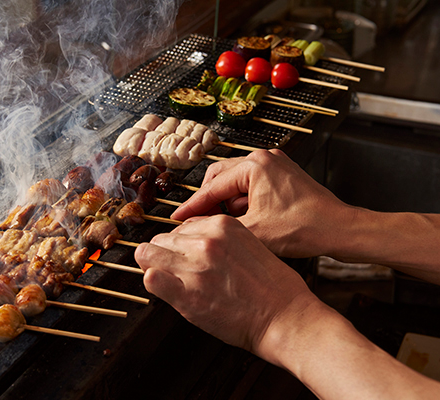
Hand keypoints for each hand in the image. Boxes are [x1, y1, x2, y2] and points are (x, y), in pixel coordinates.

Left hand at [135, 214, 314, 354]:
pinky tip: (168, 291)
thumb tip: (190, 238)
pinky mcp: (185, 292)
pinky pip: (149, 278)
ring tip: (174, 283)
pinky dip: (154, 284)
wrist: (285, 319)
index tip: (187, 259)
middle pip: (160, 239)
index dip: (180, 246)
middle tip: (179, 274)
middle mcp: (205, 240)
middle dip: (165, 256)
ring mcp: (194, 265)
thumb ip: (218, 238)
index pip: (180, 227)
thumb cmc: (273, 288)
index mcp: (221, 225)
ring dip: (156, 268)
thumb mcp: (248, 244)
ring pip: (146, 254)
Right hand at [171, 149, 353, 257]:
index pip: (212, 187)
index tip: (175, 218)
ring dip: (226, 204)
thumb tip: (192, 228)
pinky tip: (242, 222)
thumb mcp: (253, 231)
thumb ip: (218, 227)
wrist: (340, 230)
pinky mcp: (283, 176)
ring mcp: (275, 165)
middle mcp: (264, 158)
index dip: (192, 206)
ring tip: (220, 226)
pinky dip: (243, 203)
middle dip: (208, 202)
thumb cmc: (305, 228)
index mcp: (255, 165)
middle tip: (194, 222)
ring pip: (236, 183)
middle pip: (221, 178)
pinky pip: (252, 186)